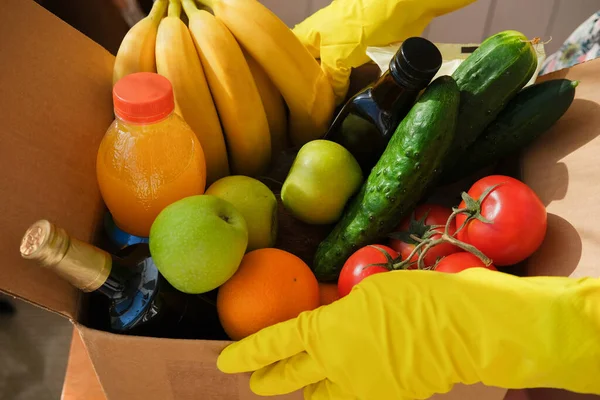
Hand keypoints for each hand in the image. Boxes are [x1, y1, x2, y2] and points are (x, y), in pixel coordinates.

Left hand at [217, 269, 599, 398]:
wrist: (462, 328)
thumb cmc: (414, 298)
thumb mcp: (367, 294)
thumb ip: (339, 315)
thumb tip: (329, 326)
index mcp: (327, 334)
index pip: (276, 344)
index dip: (249, 353)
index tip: (225, 361)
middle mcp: (337, 366)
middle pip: (291, 379)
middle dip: (269, 380)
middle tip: (254, 382)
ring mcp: (363, 388)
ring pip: (321, 397)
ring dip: (306, 392)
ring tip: (296, 388)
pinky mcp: (388, 398)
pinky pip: (354, 399)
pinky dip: (342, 393)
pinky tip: (344, 385)